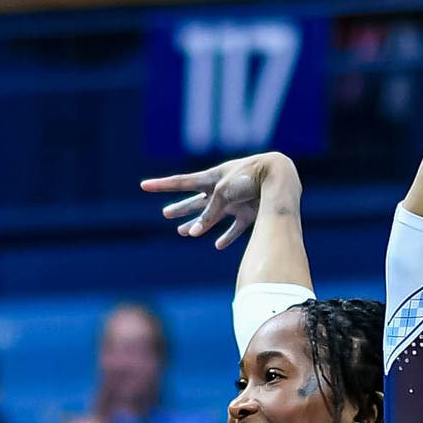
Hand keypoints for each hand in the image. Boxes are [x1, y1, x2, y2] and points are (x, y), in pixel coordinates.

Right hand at [141, 152, 296, 249]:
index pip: (180, 182)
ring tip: (183, 232)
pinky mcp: (248, 212)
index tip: (144, 185)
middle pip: (195, 201)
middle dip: (180, 208)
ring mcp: (235, 201)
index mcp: (211, 178)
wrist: (278, 177)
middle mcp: (221, 189)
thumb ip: (207, 215)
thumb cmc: (248, 178)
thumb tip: (192, 234)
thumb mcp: (223, 194)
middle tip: (165, 214)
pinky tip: (219, 245)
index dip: (161, 185)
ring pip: (211, 216)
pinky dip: (227, 236)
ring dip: (198, 223)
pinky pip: (235, 228)